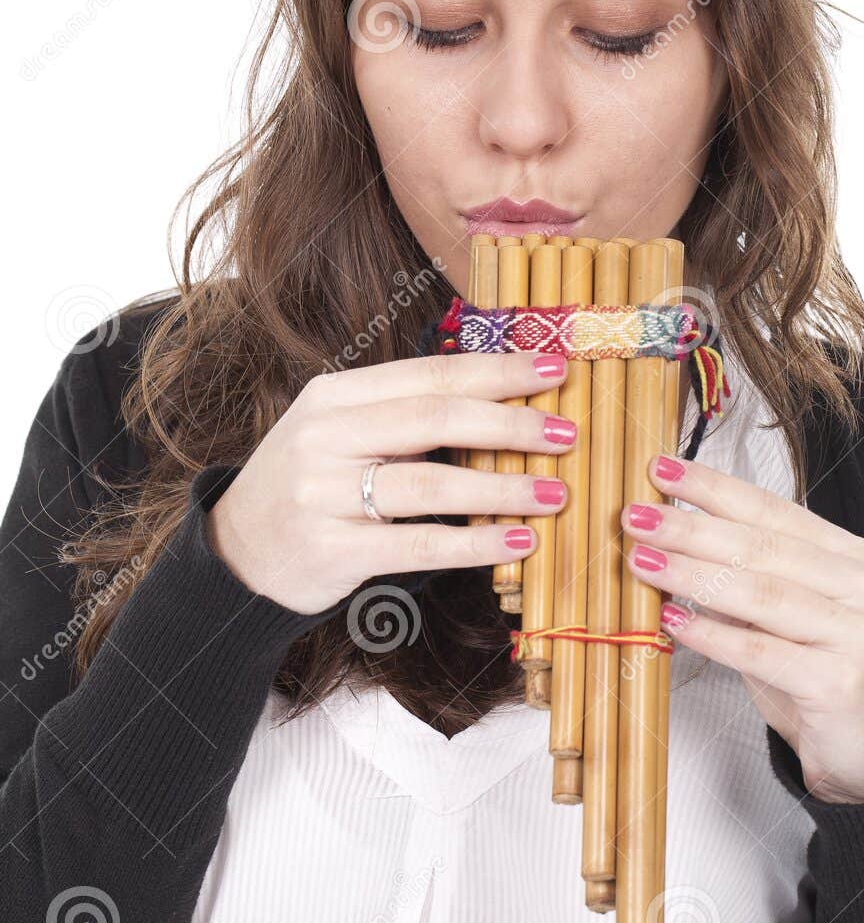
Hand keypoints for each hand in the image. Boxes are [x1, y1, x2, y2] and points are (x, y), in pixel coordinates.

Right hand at [205, 351, 573, 614]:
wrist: (237, 552)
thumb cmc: (311, 486)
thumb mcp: (342, 433)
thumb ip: (404, 415)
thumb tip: (501, 399)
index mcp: (335, 395)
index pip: (430, 374)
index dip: (497, 371)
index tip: (555, 370)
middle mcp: (325, 436)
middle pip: (433, 418)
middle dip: (509, 423)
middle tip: (567, 432)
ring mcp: (323, 493)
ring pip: (429, 484)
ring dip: (501, 488)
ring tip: (555, 493)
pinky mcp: (332, 550)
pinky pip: (415, 544)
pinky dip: (472, 543)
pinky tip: (515, 542)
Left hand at [620, 455, 863, 803]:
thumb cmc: (820, 677)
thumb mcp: (783, 621)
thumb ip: (741, 583)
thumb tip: (667, 543)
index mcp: (847, 557)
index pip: (771, 510)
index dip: (713, 488)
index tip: (659, 469)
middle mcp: (859, 587)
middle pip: (762, 547)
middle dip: (692, 527)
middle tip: (636, 515)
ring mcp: (855, 633)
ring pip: (762, 593)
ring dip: (694, 574)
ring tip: (642, 560)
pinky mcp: (841, 683)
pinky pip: (763, 652)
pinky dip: (713, 635)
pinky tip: (672, 621)